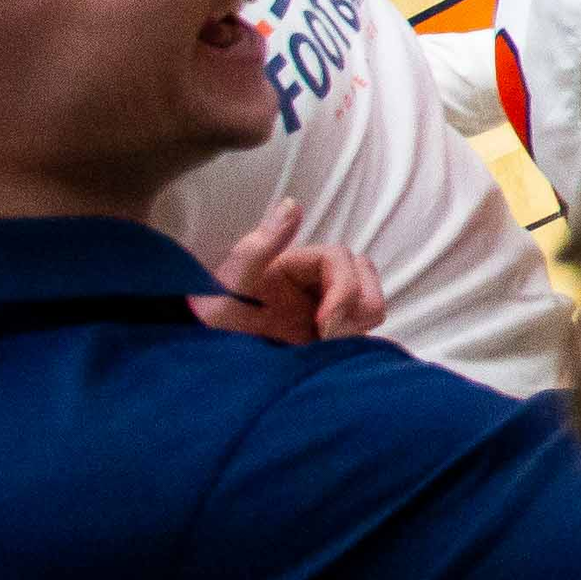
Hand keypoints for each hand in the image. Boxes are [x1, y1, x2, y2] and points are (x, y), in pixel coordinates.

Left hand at [185, 196, 384, 345]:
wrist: (210, 376)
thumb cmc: (212, 330)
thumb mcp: (228, 288)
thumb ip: (259, 248)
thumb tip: (292, 203)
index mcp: (293, 265)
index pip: (341, 259)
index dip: (344, 289)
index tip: (325, 324)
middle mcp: (314, 283)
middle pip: (365, 276)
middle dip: (356, 307)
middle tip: (326, 339)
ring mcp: (326, 311)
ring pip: (370, 303)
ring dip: (357, 325)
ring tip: (323, 349)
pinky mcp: (332, 338)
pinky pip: (364, 330)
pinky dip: (356, 342)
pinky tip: (326, 356)